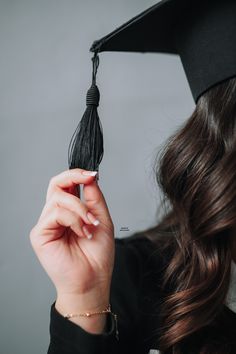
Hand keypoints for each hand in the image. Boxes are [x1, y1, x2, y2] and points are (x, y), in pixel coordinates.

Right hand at [29, 168, 114, 299]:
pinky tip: (82, 232)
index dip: (77, 174)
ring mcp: (47, 224)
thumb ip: (94, 198)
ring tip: (91, 225)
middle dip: (73, 177)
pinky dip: (73, 220)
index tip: (92, 174)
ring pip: (58, 198)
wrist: (93, 281)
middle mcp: (56, 215)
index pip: (66, 185)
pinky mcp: (40, 234)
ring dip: (80, 208)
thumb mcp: (102, 220)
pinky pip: (55, 214)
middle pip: (55, 184)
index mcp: (69, 211)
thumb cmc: (97, 255)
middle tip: (88, 179)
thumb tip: (90, 176)